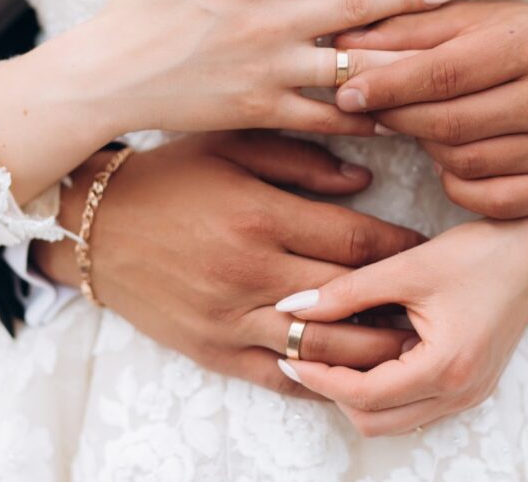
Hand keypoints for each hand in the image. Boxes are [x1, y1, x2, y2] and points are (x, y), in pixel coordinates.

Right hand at [10, 0, 454, 141]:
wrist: (105, 78)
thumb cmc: (133, 9)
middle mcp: (269, 22)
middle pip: (356, 7)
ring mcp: (268, 70)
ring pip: (349, 66)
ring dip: (399, 60)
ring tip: (441, 59)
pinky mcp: (262, 111)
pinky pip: (323, 118)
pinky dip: (360, 117)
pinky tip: (395, 118)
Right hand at [33, 132, 424, 398]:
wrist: (93, 226)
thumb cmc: (168, 176)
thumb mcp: (231, 145)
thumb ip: (301, 160)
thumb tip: (365, 181)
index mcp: (258, 215)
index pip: (354, 242)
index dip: (400, 248)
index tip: (425, 247)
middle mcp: (249, 272)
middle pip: (349, 299)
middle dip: (398, 303)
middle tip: (433, 302)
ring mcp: (229, 317)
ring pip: (321, 350)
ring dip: (371, 352)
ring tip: (408, 345)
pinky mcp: (211, 350)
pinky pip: (275, 377)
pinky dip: (317, 382)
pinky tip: (349, 377)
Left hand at [275, 181, 527, 434]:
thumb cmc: (480, 253)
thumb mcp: (407, 267)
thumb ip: (346, 291)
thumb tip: (292, 307)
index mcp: (446, 367)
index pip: (365, 395)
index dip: (319, 377)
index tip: (288, 351)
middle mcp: (460, 393)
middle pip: (375, 421)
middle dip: (334, 392)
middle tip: (304, 354)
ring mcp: (468, 394)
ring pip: (394, 419)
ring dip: (358, 393)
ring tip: (333, 349)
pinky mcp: (470, 385)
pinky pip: (414, 404)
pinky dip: (384, 387)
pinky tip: (370, 348)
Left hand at [334, 1, 527, 217]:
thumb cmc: (513, 41)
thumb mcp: (467, 21)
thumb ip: (406, 31)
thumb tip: (341, 47)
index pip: (442, 74)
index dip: (386, 86)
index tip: (345, 92)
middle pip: (448, 123)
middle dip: (399, 117)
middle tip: (369, 110)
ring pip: (462, 162)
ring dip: (427, 147)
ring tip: (421, 125)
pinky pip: (484, 198)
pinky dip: (456, 183)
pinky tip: (452, 159)